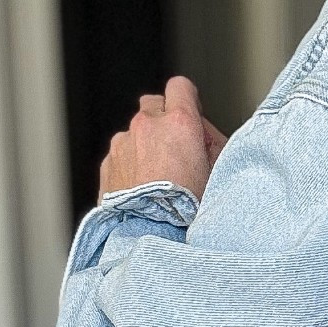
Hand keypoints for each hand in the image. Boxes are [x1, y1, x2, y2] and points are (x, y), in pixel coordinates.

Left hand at [98, 75, 228, 202]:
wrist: (154, 239)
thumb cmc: (190, 211)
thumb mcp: (219, 173)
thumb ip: (212, 143)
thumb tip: (201, 134)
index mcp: (178, 123)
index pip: (180, 87)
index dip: (187, 100)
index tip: (190, 116)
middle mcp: (146, 127)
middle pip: (153, 105)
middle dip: (164, 122)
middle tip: (176, 151)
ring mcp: (122, 145)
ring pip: (134, 134)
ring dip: (145, 147)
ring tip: (157, 180)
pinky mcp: (107, 166)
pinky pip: (120, 157)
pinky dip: (130, 167)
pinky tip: (142, 192)